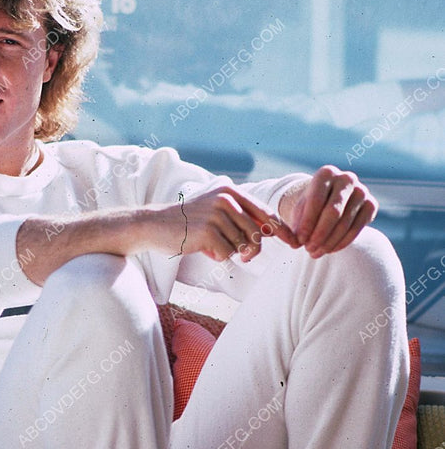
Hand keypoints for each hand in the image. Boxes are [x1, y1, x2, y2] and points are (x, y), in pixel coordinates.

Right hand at [183, 186, 298, 262]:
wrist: (154, 224)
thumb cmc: (188, 223)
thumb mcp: (217, 212)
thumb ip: (242, 218)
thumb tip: (272, 232)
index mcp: (230, 191)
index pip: (265, 212)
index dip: (282, 229)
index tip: (295, 242)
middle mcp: (226, 198)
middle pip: (257, 232)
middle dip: (252, 249)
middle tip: (244, 255)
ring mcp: (216, 213)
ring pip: (242, 244)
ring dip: (229, 251)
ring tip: (211, 245)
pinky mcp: (208, 231)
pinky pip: (227, 254)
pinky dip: (217, 257)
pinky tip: (202, 248)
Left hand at [280, 166, 377, 256]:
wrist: (330, 200)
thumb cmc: (311, 206)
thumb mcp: (299, 211)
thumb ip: (297, 225)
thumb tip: (296, 242)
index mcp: (326, 173)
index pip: (316, 200)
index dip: (307, 223)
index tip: (299, 241)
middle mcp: (346, 178)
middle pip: (333, 212)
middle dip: (319, 234)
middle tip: (308, 249)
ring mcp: (362, 190)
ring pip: (345, 222)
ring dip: (329, 242)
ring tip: (316, 252)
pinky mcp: (371, 204)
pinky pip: (357, 228)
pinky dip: (342, 242)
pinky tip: (330, 250)